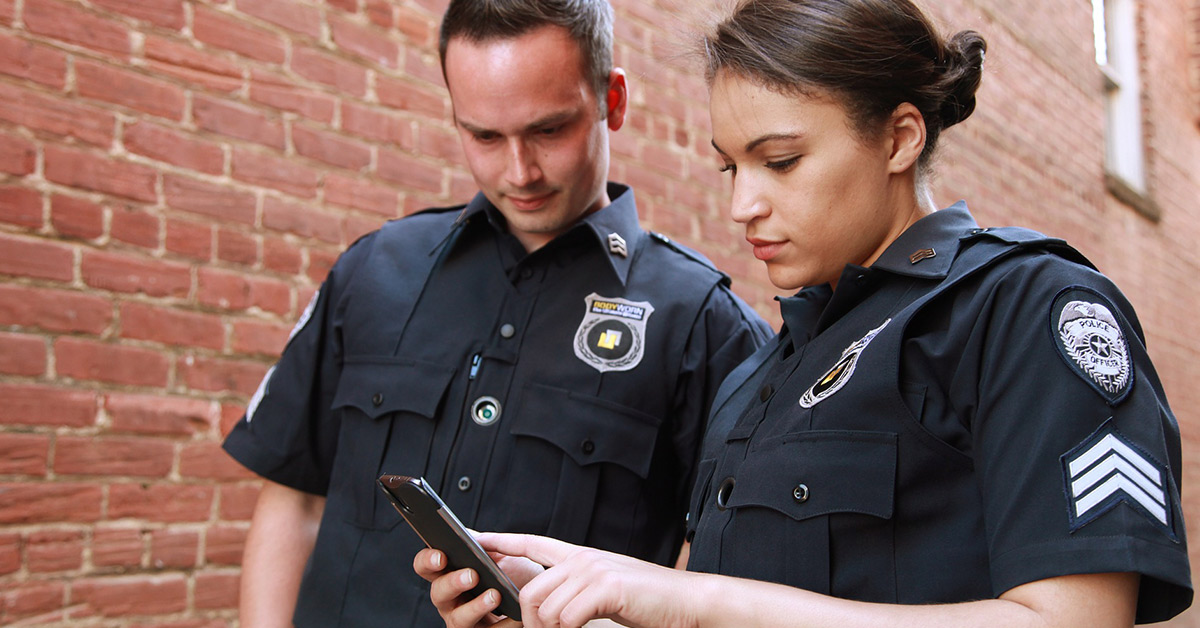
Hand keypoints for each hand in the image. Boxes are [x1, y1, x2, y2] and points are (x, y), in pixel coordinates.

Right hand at [413, 543, 544, 627]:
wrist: (539, 595)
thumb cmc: (516, 572)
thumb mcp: (501, 553)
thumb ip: (483, 543)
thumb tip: (469, 536)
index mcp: (449, 573)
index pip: (426, 566)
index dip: (427, 561)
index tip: (441, 556)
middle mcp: (450, 599)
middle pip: (437, 593)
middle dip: (452, 583)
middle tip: (472, 575)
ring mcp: (463, 619)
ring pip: (458, 618)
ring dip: (475, 607)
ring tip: (495, 596)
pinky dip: (501, 625)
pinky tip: (514, 616)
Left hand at [477, 533, 701, 627]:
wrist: (686, 601)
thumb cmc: (647, 600)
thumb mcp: (605, 588)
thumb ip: (576, 589)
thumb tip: (547, 607)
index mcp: (581, 555)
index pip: (533, 542)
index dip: (503, 542)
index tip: (478, 540)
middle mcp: (583, 559)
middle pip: (532, 590)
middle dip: (530, 623)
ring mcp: (594, 571)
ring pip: (546, 608)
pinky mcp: (606, 588)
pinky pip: (567, 618)